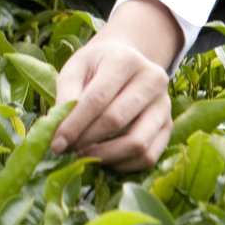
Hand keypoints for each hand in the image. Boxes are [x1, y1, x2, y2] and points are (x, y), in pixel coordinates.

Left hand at [50, 0, 181, 171]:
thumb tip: (58, 131)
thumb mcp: (76, 68)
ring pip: (137, 143)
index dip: (74, 125)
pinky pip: (149, 156)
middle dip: (86, 140)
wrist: (128, 61)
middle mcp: (152, 79)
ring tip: (84, 154)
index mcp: (125, 59)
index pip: (97, 99)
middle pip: (116, 120)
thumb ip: (66, 95)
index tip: (56, 144)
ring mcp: (164, 104)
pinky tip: (104, 158)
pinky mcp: (169, 125)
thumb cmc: (97, 66)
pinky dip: (124, 164)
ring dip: (105, 156)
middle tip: (67, 150)